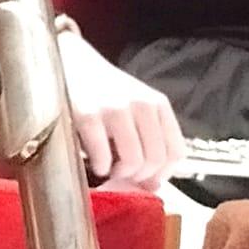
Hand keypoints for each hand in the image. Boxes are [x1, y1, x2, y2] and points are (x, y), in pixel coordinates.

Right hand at [56, 29, 185, 188]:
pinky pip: (104, 158)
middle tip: (122, 173)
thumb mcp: (135, 110)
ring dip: (120, 174)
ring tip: (109, 168)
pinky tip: (95, 162)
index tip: (145, 177)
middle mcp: (141, 104)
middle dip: (138, 176)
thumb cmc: (105, 93)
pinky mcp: (88, 115)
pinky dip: (101, 168)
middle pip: (156, 160)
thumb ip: (149, 142)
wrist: (72, 63)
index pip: (176, 152)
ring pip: (134, 161)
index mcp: (157, 104)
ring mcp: (115, 108)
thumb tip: (153, 185)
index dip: (162, 173)